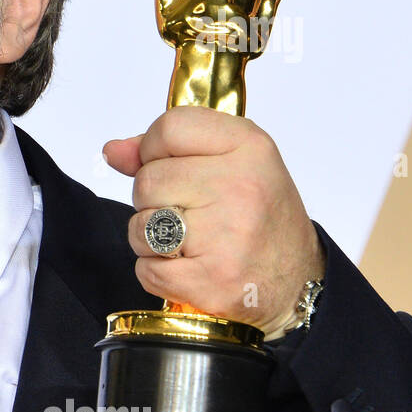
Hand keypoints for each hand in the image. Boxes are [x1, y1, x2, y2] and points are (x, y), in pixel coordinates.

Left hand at [103, 106, 324, 337]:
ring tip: (190, 242)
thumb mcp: (230, 164)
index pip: (169, 128)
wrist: (298, 283)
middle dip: (153, 200)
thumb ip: (167, 150)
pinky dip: (157, 273)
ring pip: (140, 226)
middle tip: (190, 213)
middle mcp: (240, 186)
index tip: (171, 166)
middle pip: (147, 180)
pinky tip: (189, 269)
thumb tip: (113, 151)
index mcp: (249, 148)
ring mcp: (226, 236)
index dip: (154, 149)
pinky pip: (146, 269)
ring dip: (151, 238)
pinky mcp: (210, 280)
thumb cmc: (259, 219)